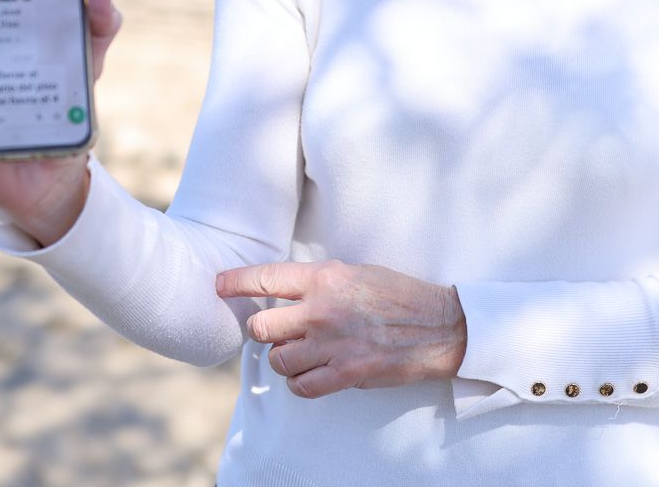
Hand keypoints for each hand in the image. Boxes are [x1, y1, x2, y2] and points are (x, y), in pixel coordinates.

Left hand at [214, 259, 467, 398]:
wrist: (439, 325)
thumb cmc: (400, 295)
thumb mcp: (357, 272)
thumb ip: (320, 282)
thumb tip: (287, 292)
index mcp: (325, 278)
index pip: (265, 278)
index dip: (235, 283)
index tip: (218, 286)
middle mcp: (322, 310)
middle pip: (262, 327)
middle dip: (265, 331)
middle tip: (278, 332)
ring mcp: (332, 344)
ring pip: (277, 360)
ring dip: (283, 359)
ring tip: (301, 353)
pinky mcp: (346, 374)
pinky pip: (301, 386)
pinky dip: (300, 383)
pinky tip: (312, 374)